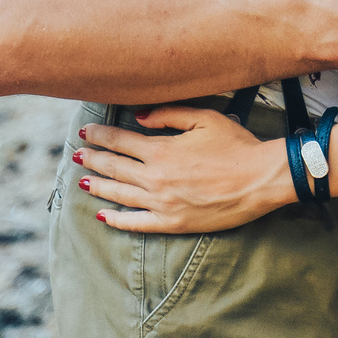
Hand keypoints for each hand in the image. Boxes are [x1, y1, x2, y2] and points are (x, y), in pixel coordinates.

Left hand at [71, 108, 289, 233]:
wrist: (259, 179)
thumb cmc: (236, 146)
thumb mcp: (205, 118)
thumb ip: (168, 115)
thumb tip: (139, 118)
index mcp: (161, 150)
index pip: (119, 141)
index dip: (99, 135)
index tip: (85, 132)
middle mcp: (155, 178)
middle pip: (114, 167)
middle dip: (93, 159)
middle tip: (77, 155)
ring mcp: (161, 203)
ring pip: (119, 195)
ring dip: (99, 186)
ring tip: (84, 182)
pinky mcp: (172, 222)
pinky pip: (136, 223)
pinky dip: (117, 219)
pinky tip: (104, 215)